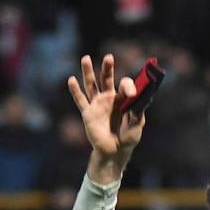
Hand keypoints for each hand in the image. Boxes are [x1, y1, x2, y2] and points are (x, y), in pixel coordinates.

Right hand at [67, 54, 145, 179]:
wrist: (116, 151)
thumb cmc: (129, 137)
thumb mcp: (137, 124)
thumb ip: (138, 110)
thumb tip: (138, 96)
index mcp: (123, 99)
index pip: (124, 85)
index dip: (127, 86)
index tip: (131, 93)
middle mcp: (109, 99)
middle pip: (106, 79)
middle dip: (107, 68)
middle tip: (109, 57)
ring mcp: (97, 105)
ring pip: (91, 85)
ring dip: (88, 72)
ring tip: (86, 58)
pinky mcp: (88, 114)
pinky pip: (80, 100)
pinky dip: (75, 91)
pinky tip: (71, 80)